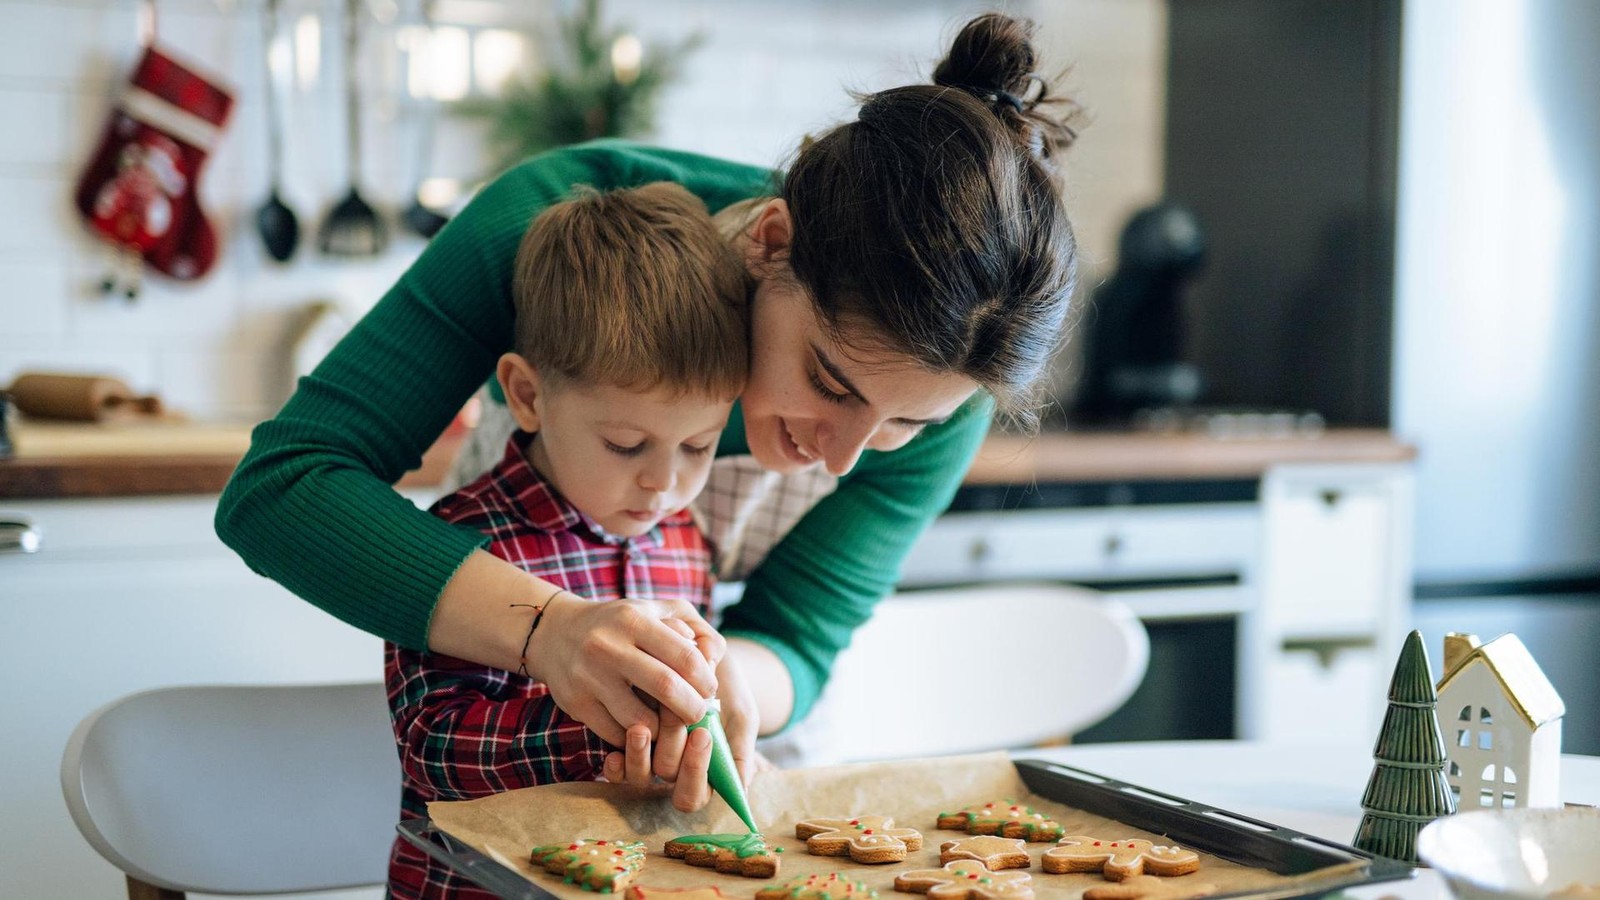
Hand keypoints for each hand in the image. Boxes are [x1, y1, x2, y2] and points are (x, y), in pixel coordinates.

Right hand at [528, 594, 722, 746]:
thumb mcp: (655, 609)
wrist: (555, 632)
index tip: (711, 691)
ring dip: (664, 730)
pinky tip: (644, 729)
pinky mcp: (576, 704)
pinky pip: (615, 733)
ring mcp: (588, 677)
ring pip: (640, 719)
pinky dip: (636, 738)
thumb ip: (692, 625)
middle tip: (699, 714)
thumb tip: (714, 654)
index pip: (684, 656)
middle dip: (692, 708)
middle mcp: (608, 646)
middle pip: (666, 687)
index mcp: (633, 620)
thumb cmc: (620, 623)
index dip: (706, 680)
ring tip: (671, 725)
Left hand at [602, 641, 763, 811]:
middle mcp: (675, 767)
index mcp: (704, 770)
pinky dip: (616, 763)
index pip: (694, 796)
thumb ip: (739, 745)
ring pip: (639, 775)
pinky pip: (616, 768)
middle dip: (673, 748)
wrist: (700, 655)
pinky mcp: (623, 741)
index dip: (695, 773)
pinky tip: (615, 749)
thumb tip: (743, 783)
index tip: (703, 735)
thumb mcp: (739, 712)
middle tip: (680, 715)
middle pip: (667, 776)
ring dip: (639, 756)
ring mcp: (648, 756)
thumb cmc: (725, 690)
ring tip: (640, 729)